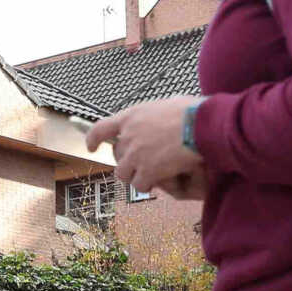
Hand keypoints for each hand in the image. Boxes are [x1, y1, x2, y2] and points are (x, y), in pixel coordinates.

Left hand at [85, 96, 211, 202]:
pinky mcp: (146, 170)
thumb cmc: (192, 112)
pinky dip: (146, 185)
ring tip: (149, 176)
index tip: (91, 147)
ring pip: (123, 174)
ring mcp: (136, 154)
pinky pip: (139, 184)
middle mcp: (129, 135)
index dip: (93, 139)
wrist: (201, 126)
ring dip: (134, 176)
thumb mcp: (167, 105)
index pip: (101, 128)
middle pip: (116, 155)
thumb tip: (160, 118)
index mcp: (132, 116)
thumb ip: (155, 115)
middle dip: (126, 162)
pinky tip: (157, 182)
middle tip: (140, 165)